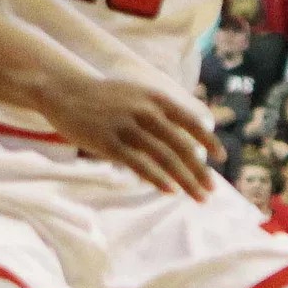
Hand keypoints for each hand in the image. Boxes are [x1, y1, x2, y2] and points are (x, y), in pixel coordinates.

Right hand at [40, 73, 221, 199]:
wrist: (66, 92)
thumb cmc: (105, 96)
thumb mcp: (137, 94)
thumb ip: (160, 110)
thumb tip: (186, 131)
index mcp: (154, 98)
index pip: (189, 121)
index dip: (207, 140)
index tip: (221, 158)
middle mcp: (145, 111)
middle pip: (180, 145)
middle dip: (200, 170)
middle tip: (212, 190)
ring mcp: (126, 127)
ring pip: (164, 157)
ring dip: (184, 180)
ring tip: (198, 196)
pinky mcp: (109, 142)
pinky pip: (139, 163)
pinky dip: (157, 178)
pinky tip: (170, 191)